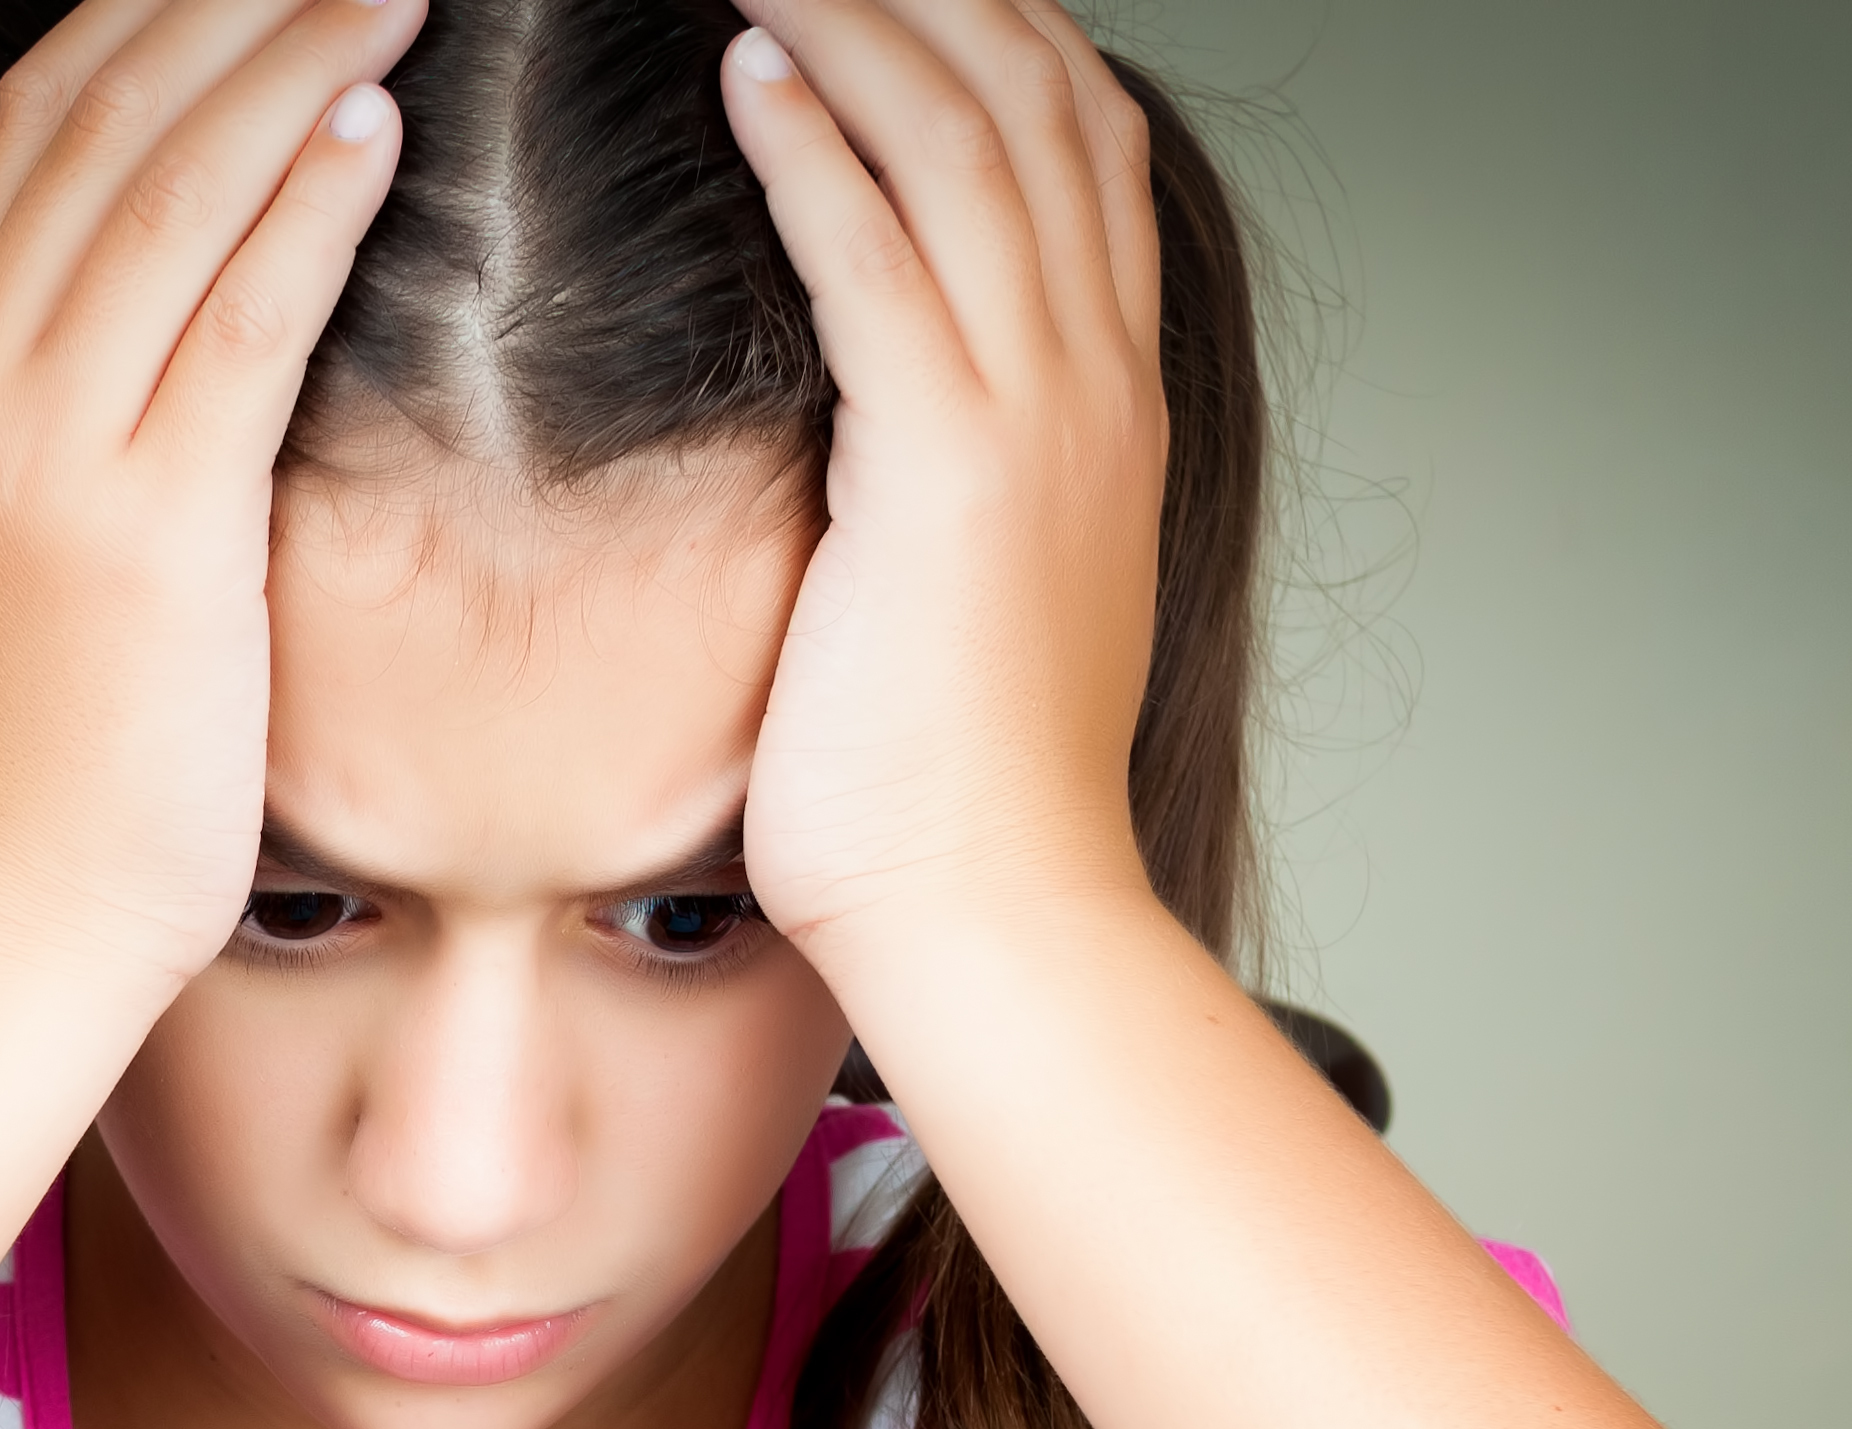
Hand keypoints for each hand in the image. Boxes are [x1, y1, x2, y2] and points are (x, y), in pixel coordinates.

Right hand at [0, 0, 419, 995]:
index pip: (23, 128)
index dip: (134, 16)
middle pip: (101, 118)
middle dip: (230, 1)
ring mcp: (48, 446)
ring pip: (177, 186)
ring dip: (295, 60)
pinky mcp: (149, 524)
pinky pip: (242, 315)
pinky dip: (309, 202)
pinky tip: (375, 122)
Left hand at [718, 0, 1171, 968]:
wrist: (995, 915)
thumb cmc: (951, 796)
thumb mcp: (974, 594)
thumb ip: (948, 478)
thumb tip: (878, 439)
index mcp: (1107, 406)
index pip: (1080, 148)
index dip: (1002, 29)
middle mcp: (1094, 383)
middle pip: (1034, 99)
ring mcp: (1037, 417)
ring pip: (962, 142)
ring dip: (856, 19)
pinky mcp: (946, 468)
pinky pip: (880, 258)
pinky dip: (816, 142)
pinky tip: (744, 64)